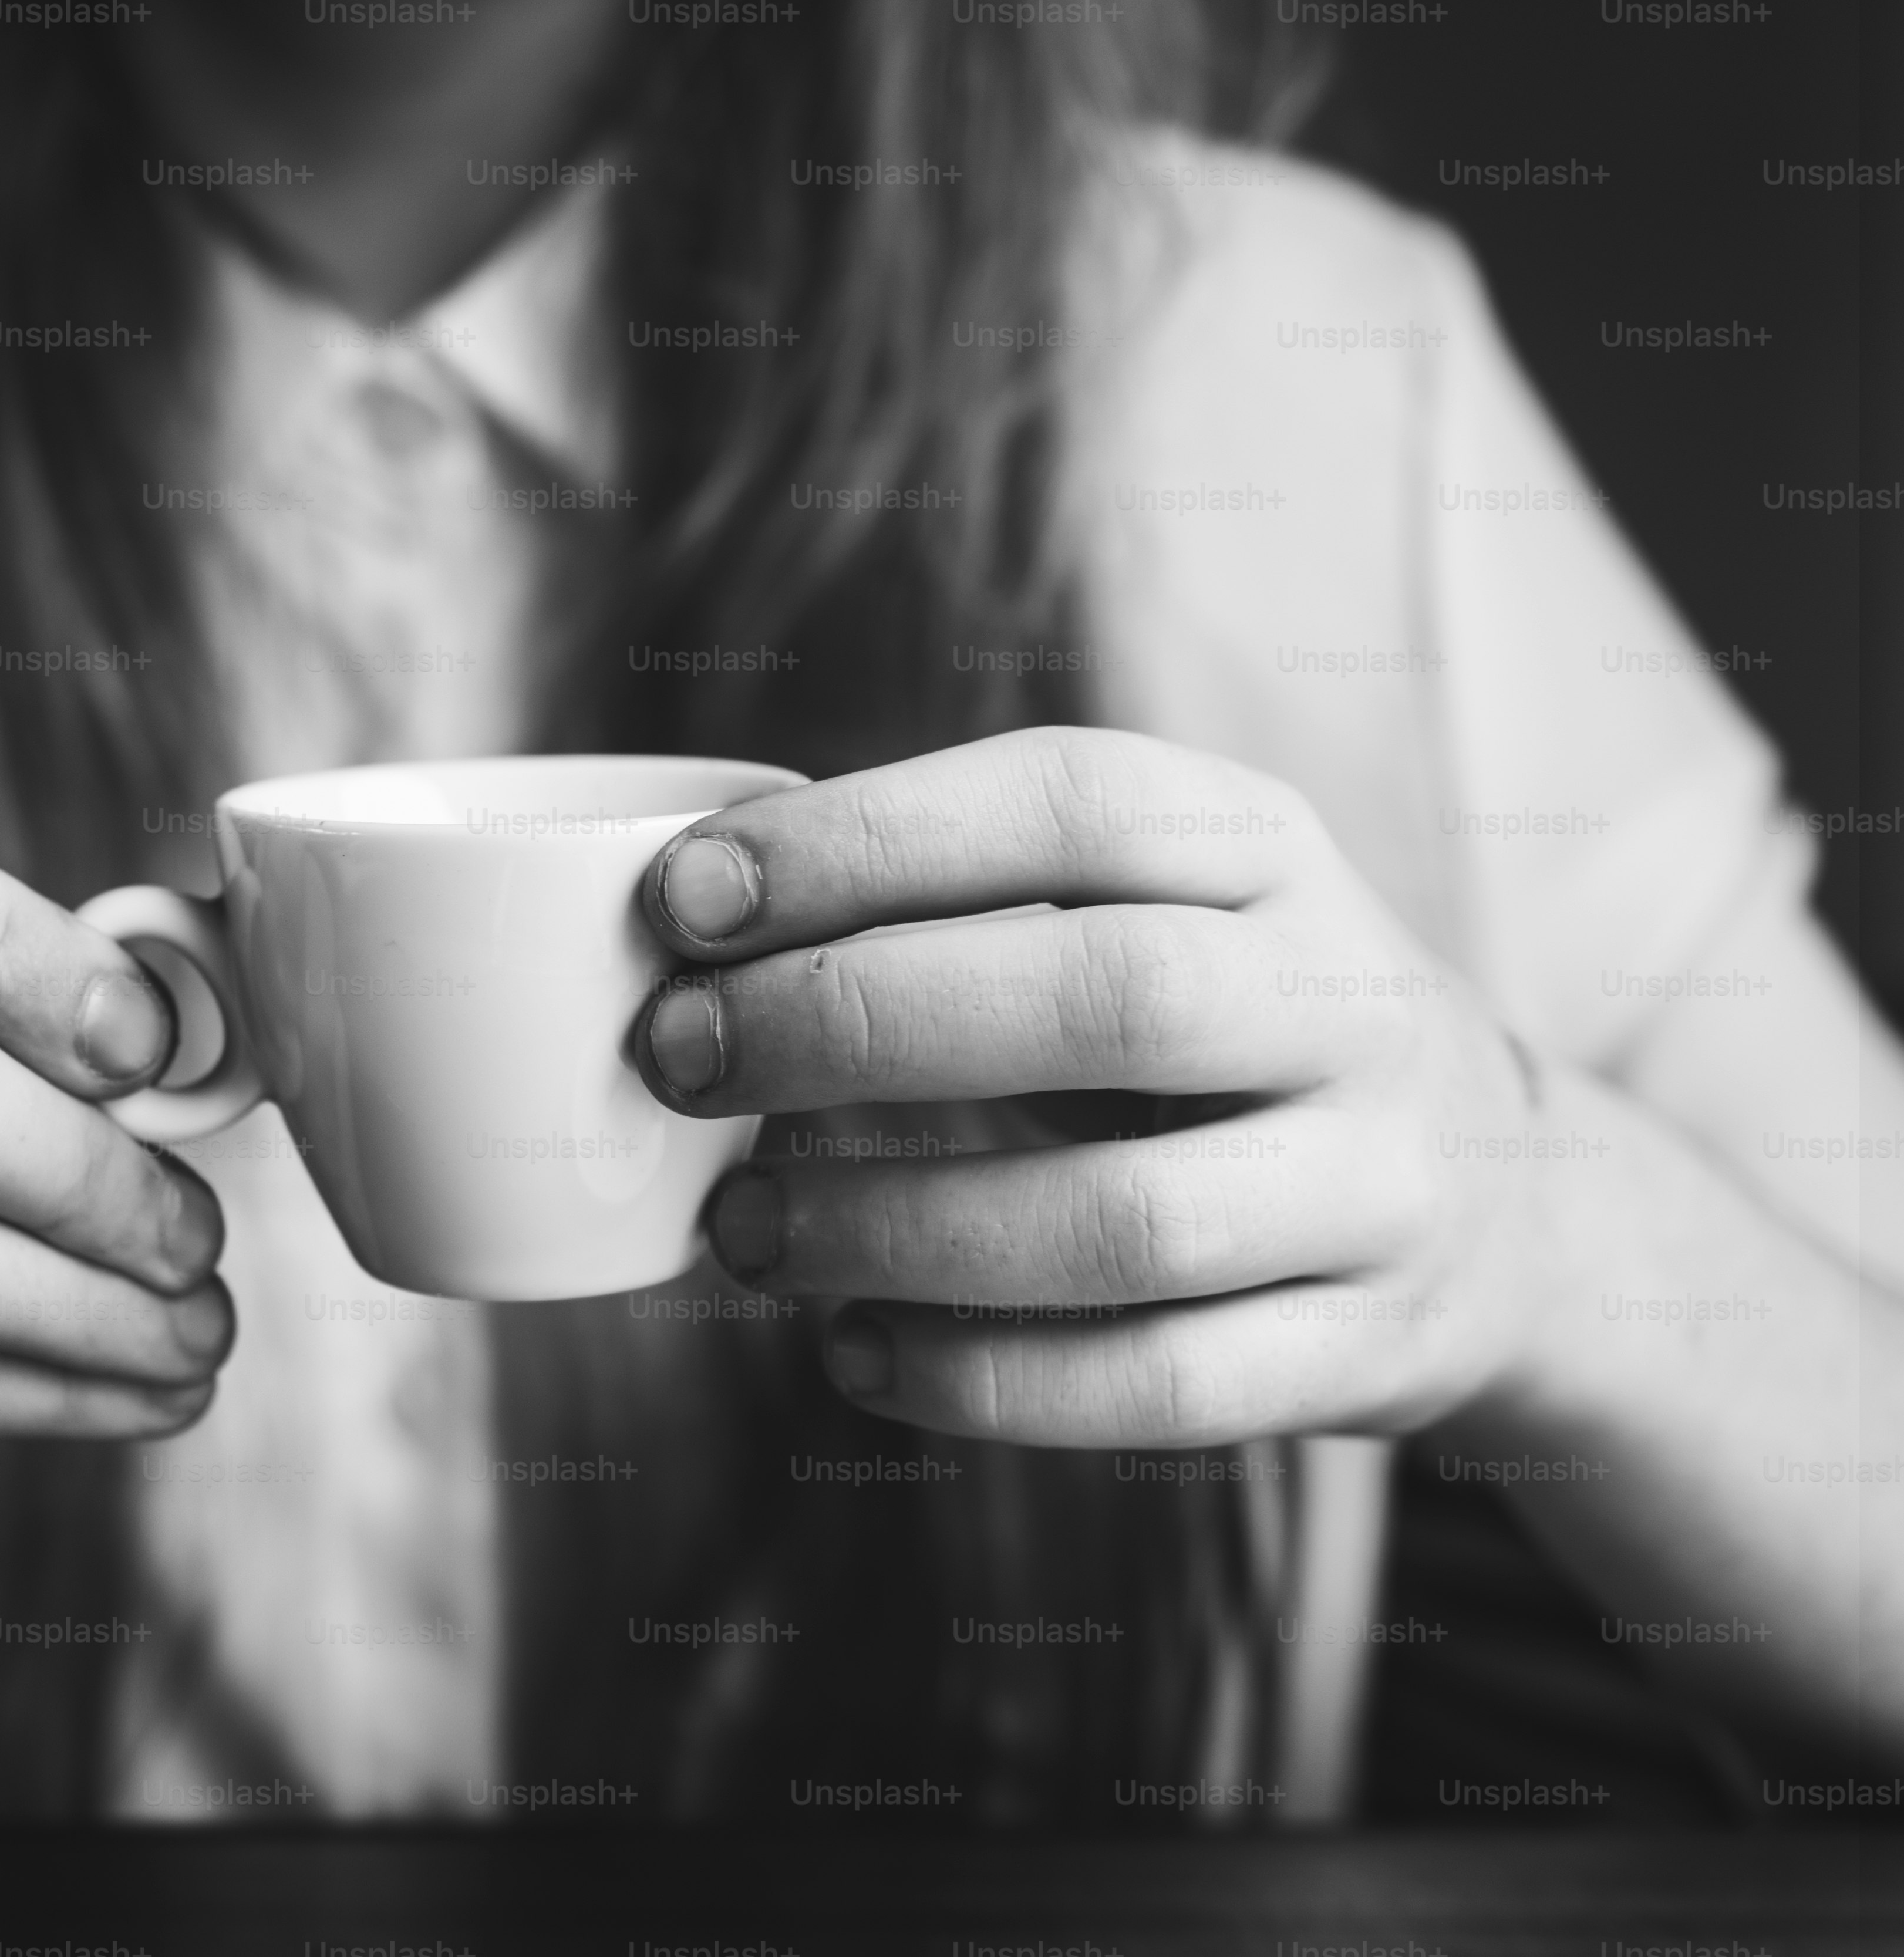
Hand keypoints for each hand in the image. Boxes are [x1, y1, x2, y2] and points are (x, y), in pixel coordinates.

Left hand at [635, 727, 1552, 1447]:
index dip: (870, 839)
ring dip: (894, 1228)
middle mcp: (1347, 1000)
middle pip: (1102, 998)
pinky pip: (1159, 1386)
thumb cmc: (1245, 1024)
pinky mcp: (1367, 1348)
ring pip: (1123, 1220)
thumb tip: (706, 918)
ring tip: (742, 1230)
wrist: (1509, 1197)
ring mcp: (1375, 1184)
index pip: (1072, 802)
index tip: (686, 895)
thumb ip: (981, 900)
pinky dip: (981, 1381)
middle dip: (855, 1022)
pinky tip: (853, 1352)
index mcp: (1273, 851)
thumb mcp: (1167, 906)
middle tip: (679, 1058)